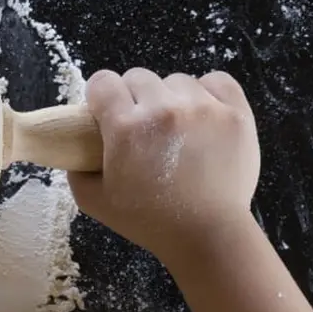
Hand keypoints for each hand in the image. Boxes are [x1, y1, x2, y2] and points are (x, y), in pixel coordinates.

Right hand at [67, 68, 259, 260]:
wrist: (207, 234)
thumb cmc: (149, 221)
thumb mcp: (94, 201)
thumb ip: (77, 170)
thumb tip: (78, 150)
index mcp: (125, 126)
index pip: (102, 82)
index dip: (100, 96)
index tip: (106, 114)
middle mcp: (163, 108)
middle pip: (138, 77)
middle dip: (133, 98)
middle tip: (141, 127)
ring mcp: (203, 108)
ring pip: (176, 81)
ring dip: (171, 98)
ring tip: (176, 127)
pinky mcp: (235, 113)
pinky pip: (217, 81)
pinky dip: (208, 93)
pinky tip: (203, 114)